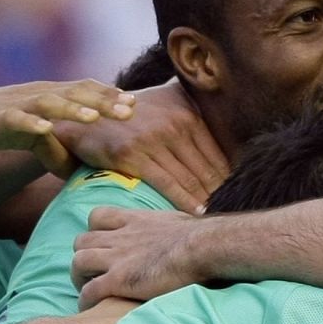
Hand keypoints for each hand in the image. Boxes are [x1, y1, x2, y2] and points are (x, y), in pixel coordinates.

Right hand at [0, 80, 134, 173]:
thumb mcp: (29, 140)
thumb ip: (55, 149)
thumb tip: (79, 172)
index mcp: (46, 98)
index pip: (83, 92)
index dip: (108, 97)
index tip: (136, 106)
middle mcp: (34, 96)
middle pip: (73, 94)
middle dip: (102, 101)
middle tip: (129, 110)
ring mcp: (13, 106)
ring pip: (47, 103)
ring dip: (71, 109)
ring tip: (94, 118)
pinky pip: (13, 120)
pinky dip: (29, 123)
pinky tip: (44, 129)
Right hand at [52, 81, 229, 213]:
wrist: (82, 117)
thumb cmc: (129, 117)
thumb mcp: (164, 104)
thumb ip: (191, 116)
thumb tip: (222, 135)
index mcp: (186, 112)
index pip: (216, 152)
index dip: (229, 178)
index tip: (240, 196)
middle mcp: (173, 123)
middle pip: (207, 167)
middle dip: (222, 193)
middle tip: (235, 214)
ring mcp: (153, 139)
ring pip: (190, 178)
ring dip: (207, 201)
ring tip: (220, 219)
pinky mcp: (133, 155)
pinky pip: (168, 184)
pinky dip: (185, 201)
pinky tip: (197, 214)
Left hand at [72, 207, 204, 306]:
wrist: (203, 247)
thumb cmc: (203, 238)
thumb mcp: (182, 223)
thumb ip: (173, 228)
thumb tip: (190, 232)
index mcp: (135, 220)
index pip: (99, 216)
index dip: (95, 231)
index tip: (102, 243)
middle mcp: (120, 236)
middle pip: (82, 240)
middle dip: (83, 255)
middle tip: (92, 271)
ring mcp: (117, 258)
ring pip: (78, 262)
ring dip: (80, 277)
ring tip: (88, 289)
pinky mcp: (118, 280)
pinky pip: (89, 291)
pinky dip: (86, 300)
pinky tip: (91, 308)